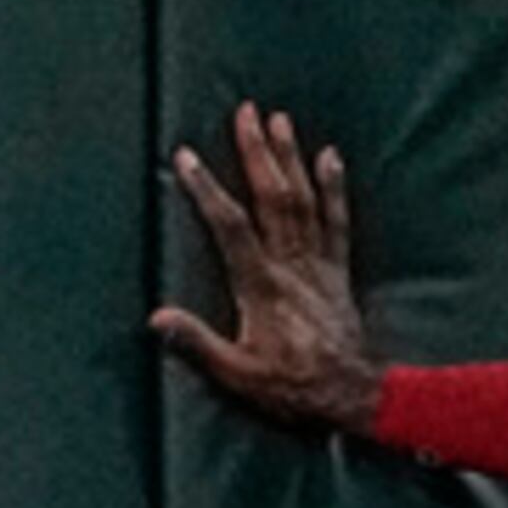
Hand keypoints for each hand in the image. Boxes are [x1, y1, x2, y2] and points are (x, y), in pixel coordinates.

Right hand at [152, 100, 378, 431]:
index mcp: (261, 286)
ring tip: (280, 119)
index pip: (230, 226)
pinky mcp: (338, 270)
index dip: (207, 189)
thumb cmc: (291, 387)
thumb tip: (157, 319)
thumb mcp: (238, 375)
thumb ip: (199, 344)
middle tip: (245, 112)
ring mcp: (318, 264)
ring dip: (291, 158)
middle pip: (272, 198)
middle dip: (257, 153)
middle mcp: (291, 266)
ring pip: (304, 200)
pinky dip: (334, 187)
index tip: (186, 156)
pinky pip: (338, 220)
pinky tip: (330, 156)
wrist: (350, 395)